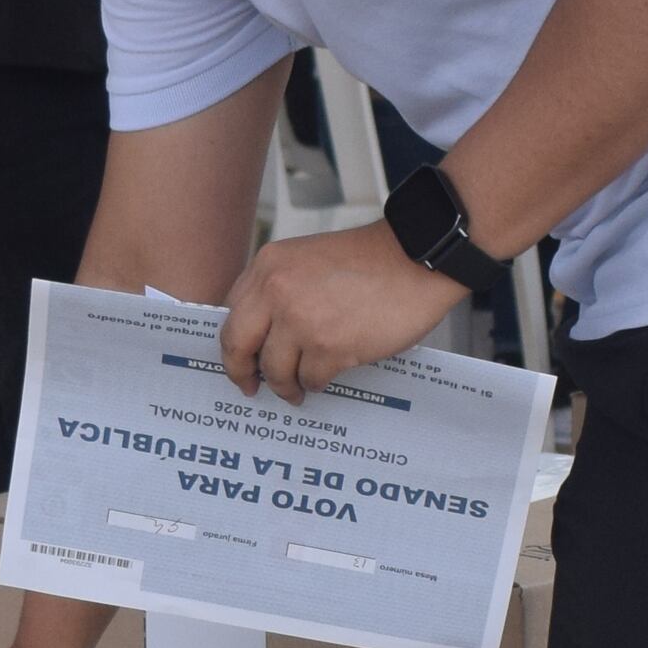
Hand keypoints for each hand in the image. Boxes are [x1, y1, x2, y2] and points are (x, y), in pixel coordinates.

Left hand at [219, 225, 464, 403]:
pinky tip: (324, 378)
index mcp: (268, 266)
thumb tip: (262, 332)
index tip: (240, 359)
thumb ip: (278, 288)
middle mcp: (276, 293)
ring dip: (285, 384)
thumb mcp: (306, 258)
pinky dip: (316, 383)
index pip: (232, 314)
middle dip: (240, 373)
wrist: (415, 258)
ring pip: (275, 370)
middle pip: (238, 346)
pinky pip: (310, 378)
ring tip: (296, 389)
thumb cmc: (369, 260)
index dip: (235, 343)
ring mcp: (302, 322)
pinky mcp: (330, 348)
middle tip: (250, 386)